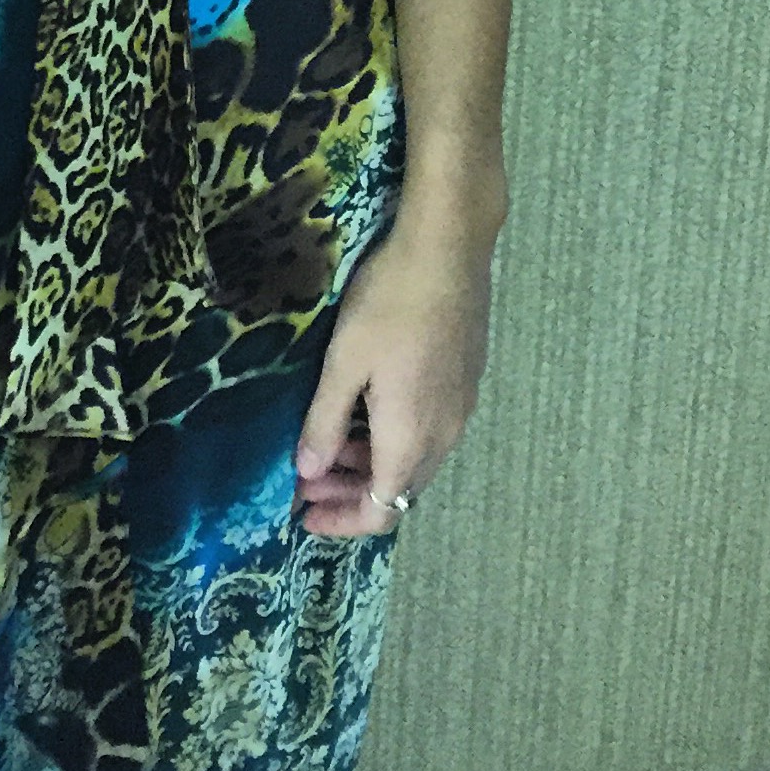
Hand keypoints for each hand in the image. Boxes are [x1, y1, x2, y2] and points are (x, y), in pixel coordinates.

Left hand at [292, 215, 494, 537]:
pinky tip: (365, 407)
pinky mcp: (465, 382)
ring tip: (328, 441)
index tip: (304, 515)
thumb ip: (324, 422)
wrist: (447, 249)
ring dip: (371, 462)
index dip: (341, 521)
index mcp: (410, 439)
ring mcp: (460, 408)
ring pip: (414, 459)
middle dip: (350, 493)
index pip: (381, 511)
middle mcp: (443, 436)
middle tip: (307, 481)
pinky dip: (393, 437)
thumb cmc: (388, 304)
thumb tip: (307, 474)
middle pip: (399, 490)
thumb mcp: (343, 362)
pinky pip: (428, 431)